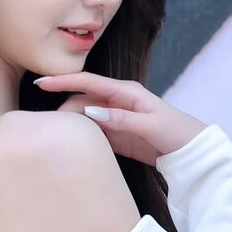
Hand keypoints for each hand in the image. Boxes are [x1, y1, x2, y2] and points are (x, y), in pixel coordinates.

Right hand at [33, 72, 206, 165]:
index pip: (88, 82)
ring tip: (57, 135)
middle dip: (64, 108)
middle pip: (82, 99)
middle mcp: (117, 101)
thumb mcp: (150, 125)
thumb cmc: (175, 132)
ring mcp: (115, 117)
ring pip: (85, 116)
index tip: (41, 82)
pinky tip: (72, 143)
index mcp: (126, 92)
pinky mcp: (116, 134)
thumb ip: (122, 118)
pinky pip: (92, 131)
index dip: (64, 81)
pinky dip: (81, 135)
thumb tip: (92, 111)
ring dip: (72, 123)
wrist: (189, 150)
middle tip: (49, 125)